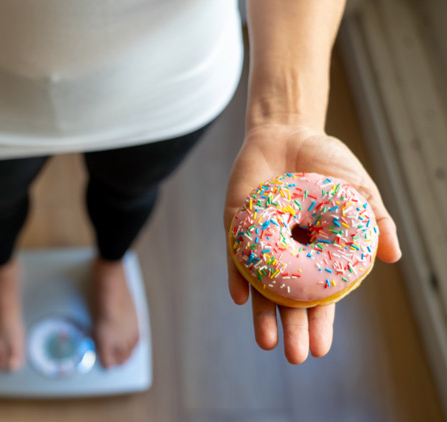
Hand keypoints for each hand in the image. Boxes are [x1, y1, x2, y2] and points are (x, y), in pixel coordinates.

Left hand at [223, 124, 400, 362]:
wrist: (290, 132)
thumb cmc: (327, 164)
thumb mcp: (358, 192)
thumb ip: (374, 222)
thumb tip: (393, 257)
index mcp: (317, 254)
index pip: (318, 297)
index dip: (320, 322)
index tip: (321, 349)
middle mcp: (287, 254)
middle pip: (287, 299)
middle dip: (292, 328)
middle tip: (296, 357)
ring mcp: (260, 242)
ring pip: (259, 284)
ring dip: (261, 314)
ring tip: (268, 342)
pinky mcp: (237, 226)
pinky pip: (235, 255)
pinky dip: (237, 274)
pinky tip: (240, 296)